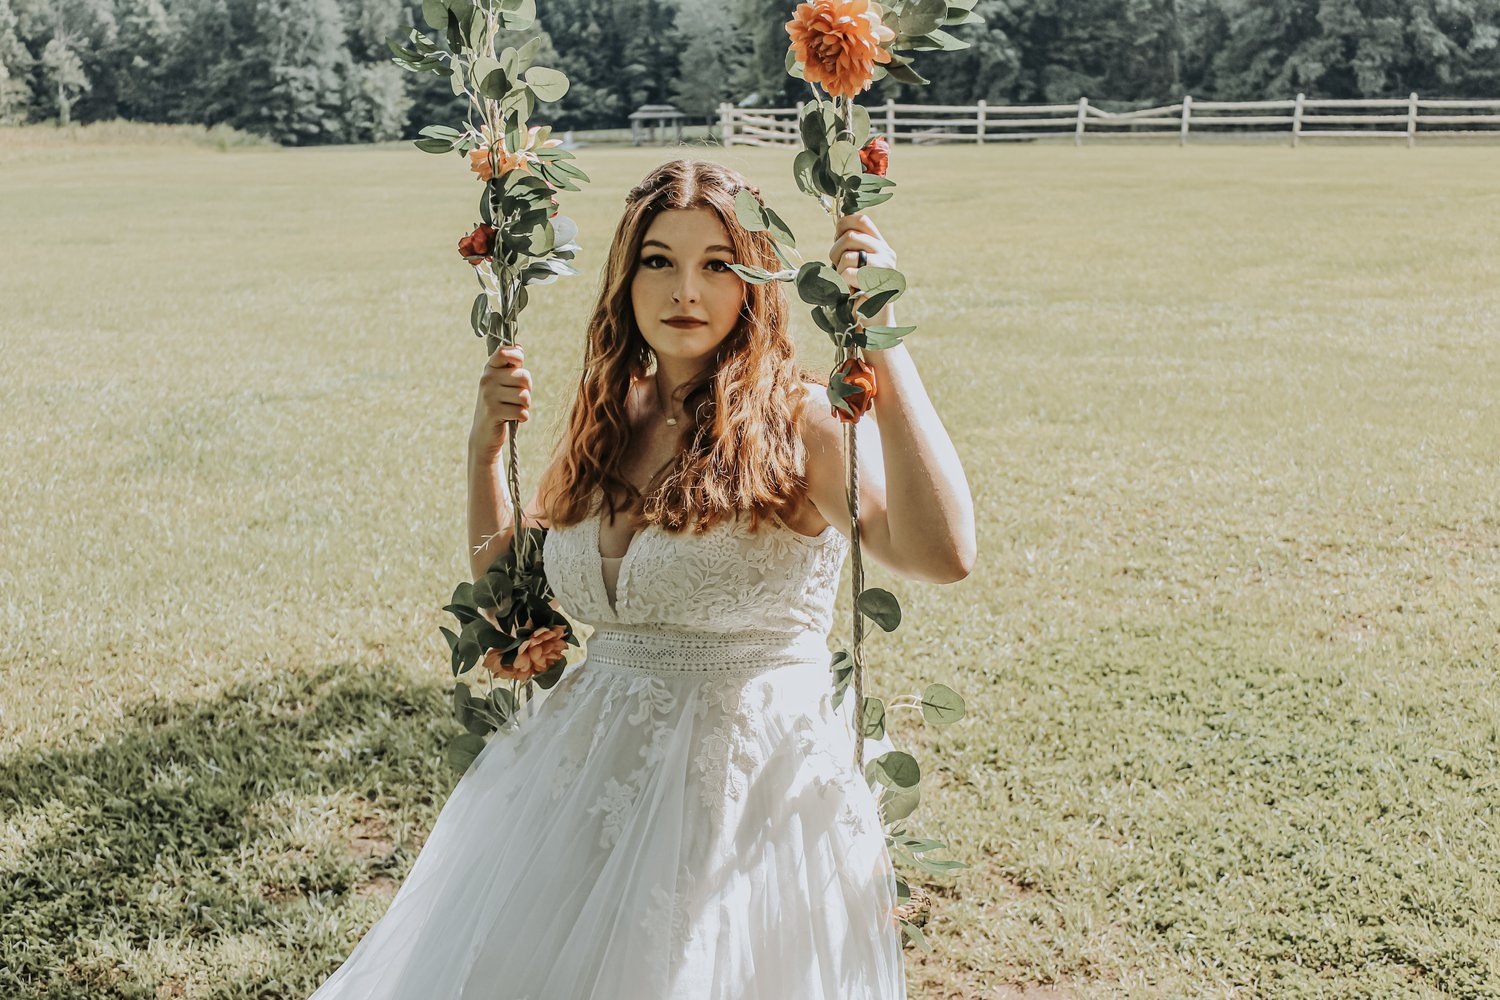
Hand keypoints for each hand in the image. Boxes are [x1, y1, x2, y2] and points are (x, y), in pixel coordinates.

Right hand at [469, 342, 530, 461]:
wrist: (484, 433)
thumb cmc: (499, 404)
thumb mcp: (502, 383)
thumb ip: (510, 366)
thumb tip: (519, 346)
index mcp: (489, 368)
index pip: (505, 351)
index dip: (517, 357)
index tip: (517, 366)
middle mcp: (487, 379)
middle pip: (524, 377)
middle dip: (527, 390)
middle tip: (516, 398)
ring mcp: (488, 395)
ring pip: (525, 396)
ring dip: (525, 406)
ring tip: (513, 408)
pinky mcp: (493, 411)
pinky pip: (522, 411)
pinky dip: (522, 417)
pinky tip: (512, 418)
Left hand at [830, 213, 895, 291]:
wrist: (874, 324)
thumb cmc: (860, 294)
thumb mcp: (857, 265)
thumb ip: (852, 247)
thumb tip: (838, 228)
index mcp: (881, 246)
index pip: (861, 220)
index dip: (843, 225)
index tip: (837, 240)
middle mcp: (886, 253)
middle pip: (850, 236)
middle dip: (835, 252)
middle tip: (838, 267)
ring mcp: (884, 268)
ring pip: (847, 256)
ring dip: (839, 272)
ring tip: (846, 283)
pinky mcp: (878, 284)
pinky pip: (848, 274)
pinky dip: (841, 285)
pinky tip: (849, 292)